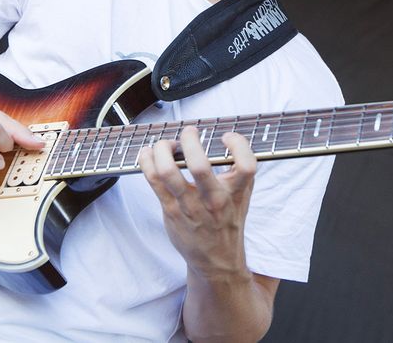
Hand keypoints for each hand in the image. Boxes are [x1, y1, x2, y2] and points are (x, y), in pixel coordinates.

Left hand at [140, 126, 256, 278]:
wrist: (216, 260)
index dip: (238, 144)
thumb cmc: (228, 221)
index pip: (245, 164)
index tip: (226, 137)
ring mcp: (190, 206)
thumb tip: (230, 139)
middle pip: (200, 166)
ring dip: (162, 149)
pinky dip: (147, 161)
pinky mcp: (171, 210)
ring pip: (168, 172)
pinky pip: (153, 180)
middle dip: (189, 141)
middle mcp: (214, 200)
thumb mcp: (244, 196)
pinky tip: (148, 153)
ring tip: (166, 144)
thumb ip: (240, 169)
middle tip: (189, 132)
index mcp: (236, 193)